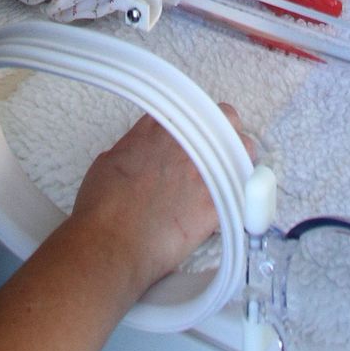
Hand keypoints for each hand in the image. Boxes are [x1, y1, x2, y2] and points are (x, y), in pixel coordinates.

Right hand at [72, 106, 243, 296]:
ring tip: (234, 174)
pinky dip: (246, 193)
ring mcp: (203, 170)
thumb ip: (134, 148)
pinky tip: (240, 201)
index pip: (193, 109)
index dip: (200, 121)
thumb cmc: (102, 208)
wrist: (110, 241)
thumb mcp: (110, 161)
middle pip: (225, 118)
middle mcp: (186, 143)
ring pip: (244, 147)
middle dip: (226, 131)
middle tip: (221, 151)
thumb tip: (141, 153)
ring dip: (241, 158)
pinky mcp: (215, 202)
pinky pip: (246, 187)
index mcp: (158, 129)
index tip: (200, 134)